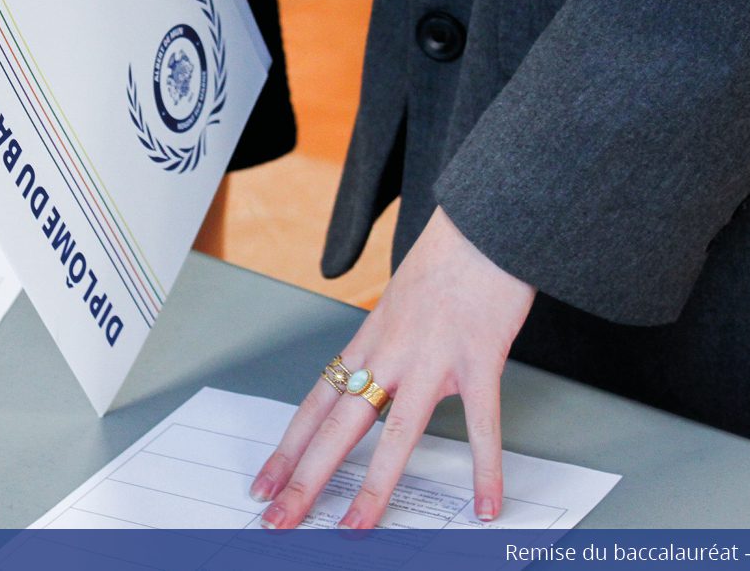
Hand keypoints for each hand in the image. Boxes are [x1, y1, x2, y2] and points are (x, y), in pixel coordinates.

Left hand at [250, 209, 535, 528]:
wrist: (483, 220)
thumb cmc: (448, 257)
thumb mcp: (400, 301)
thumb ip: (390, 345)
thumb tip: (384, 383)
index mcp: (369, 341)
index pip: (316, 405)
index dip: (288, 448)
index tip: (264, 482)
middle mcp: (390, 353)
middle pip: (337, 427)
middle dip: (305, 478)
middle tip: (278, 518)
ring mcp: (432, 358)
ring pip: (394, 434)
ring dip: (373, 487)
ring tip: (355, 528)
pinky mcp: (478, 358)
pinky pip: (480, 425)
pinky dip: (484, 468)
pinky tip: (485, 504)